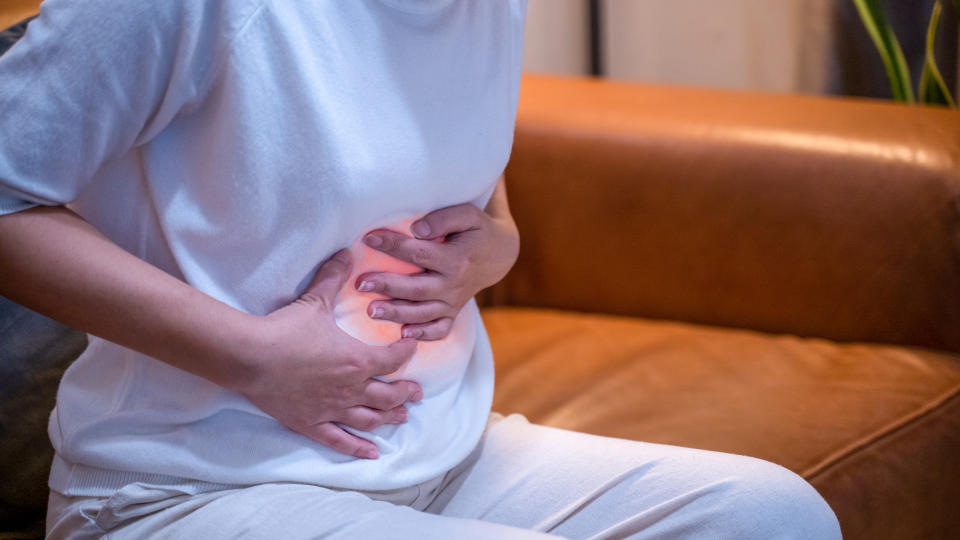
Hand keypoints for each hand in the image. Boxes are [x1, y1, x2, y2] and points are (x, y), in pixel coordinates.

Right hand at [238, 249, 421, 459]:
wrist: (251, 356)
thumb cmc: (286, 329)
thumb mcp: (315, 300)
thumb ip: (333, 277)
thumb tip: (346, 251)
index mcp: (358, 360)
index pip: (394, 359)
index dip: (406, 352)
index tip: (411, 346)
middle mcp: (352, 388)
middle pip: (388, 395)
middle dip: (405, 393)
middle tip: (416, 393)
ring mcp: (332, 409)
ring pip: (370, 418)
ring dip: (388, 418)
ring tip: (401, 418)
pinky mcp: (311, 423)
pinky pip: (340, 440)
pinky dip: (358, 448)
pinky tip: (372, 454)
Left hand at [355, 202, 519, 339]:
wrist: (499, 254)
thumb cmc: (477, 230)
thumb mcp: (468, 215)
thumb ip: (443, 219)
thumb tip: (416, 229)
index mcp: (457, 260)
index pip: (420, 254)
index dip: (394, 246)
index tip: (370, 238)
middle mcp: (454, 285)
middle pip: (417, 289)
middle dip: (388, 286)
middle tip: (361, 283)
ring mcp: (453, 302)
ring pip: (423, 313)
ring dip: (397, 313)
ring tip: (371, 311)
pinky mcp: (452, 312)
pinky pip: (439, 330)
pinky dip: (423, 334)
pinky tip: (403, 334)